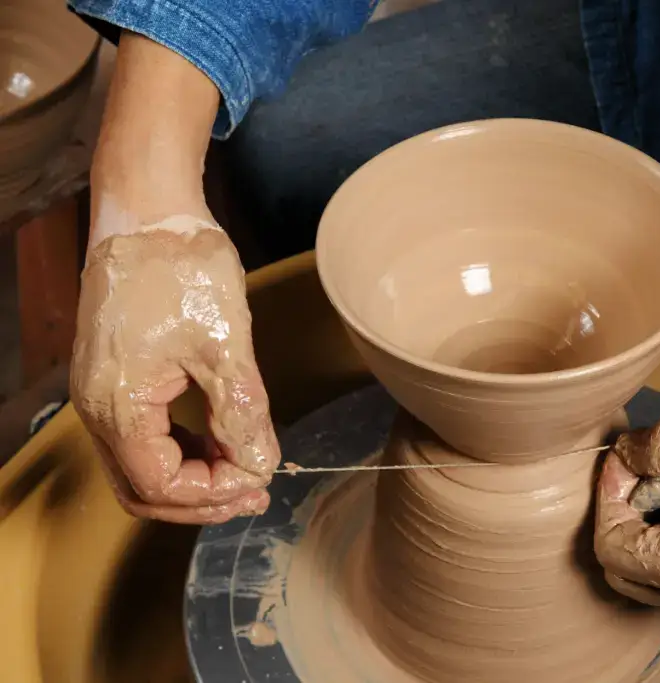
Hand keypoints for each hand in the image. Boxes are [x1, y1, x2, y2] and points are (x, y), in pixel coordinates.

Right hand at [71, 218, 279, 523]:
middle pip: (142, 489)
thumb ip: (242, 414)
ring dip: (192, 479)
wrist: (150, 212)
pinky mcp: (116, 378)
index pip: (160, 484)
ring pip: (141, 467)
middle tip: (254, 492)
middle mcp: (98, 408)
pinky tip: (220, 443)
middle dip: (201, 499)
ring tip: (244, 471)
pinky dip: (181, 451)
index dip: (213, 494)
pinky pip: (142, 436)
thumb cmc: (183, 269)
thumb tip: (261, 464)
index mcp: (117, 405)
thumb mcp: (225, 346)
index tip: (260, 479)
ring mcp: (102, 393)